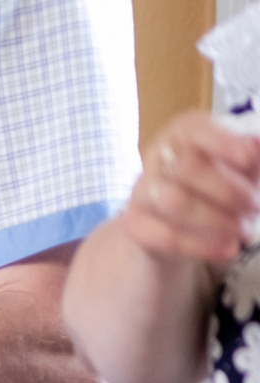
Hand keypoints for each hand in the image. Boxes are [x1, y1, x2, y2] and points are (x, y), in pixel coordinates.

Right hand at [123, 111, 259, 266]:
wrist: (173, 216)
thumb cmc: (215, 180)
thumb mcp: (237, 164)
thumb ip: (250, 157)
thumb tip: (256, 148)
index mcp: (184, 132)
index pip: (196, 132)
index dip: (223, 143)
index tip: (250, 159)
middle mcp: (157, 157)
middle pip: (186, 168)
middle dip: (227, 191)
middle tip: (254, 207)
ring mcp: (141, 191)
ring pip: (175, 203)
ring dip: (217, 220)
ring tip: (245, 231)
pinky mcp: (135, 224)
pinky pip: (165, 236)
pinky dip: (201, 246)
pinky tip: (227, 250)